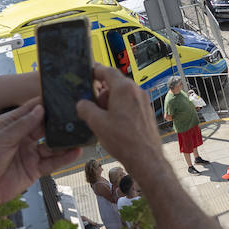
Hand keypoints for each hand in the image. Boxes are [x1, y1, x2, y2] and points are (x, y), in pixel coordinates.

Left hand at [0, 98, 80, 220]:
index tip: (59, 96)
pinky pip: (52, 162)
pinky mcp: (35, 170)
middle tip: (75, 114)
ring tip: (80, 133)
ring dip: (65, 141)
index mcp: (11, 126)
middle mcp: (23, 139)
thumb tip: (40, 110)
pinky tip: (75, 152)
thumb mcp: (2, 138)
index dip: (44, 104)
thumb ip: (23, 125)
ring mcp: (30, 154)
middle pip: (44, 128)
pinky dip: (64, 158)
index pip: (30, 111)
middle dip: (58, 122)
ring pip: (52, 145)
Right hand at [77, 65, 166, 179]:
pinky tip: (113, 123)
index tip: (89, 72)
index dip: (96, 70)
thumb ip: (86, 109)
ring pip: (123, 94)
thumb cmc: (125, 141)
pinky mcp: (146, 112)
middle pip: (115, 83)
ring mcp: (143, 101)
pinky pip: (130, 103)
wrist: (146, 158)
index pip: (107, 71)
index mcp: (124, 89)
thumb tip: (82, 104)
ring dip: (110, 101)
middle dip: (102, 91)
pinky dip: (120, 108)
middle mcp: (136, 91)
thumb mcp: (97, 123)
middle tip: (91, 102)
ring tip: (102, 117)